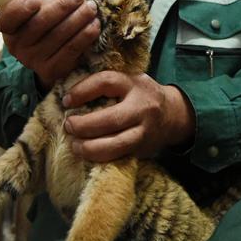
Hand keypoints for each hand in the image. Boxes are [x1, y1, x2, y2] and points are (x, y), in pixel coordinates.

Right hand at [0, 0, 99, 89]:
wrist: (48, 56)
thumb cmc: (42, 19)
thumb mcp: (37, 1)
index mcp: (7, 27)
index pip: (5, 19)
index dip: (18, 9)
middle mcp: (16, 46)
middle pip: (38, 26)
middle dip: (61, 8)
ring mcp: (33, 61)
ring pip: (58, 38)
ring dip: (78, 20)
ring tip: (91, 7)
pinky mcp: (51, 70)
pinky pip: (70, 52)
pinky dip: (84, 36)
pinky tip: (94, 25)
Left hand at [62, 71, 195, 161]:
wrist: (173, 114)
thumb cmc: (141, 95)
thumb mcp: (129, 81)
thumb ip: (106, 85)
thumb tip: (69, 96)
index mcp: (134, 85)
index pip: (106, 82)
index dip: (82, 91)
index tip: (66, 101)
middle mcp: (142, 108)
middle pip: (111, 119)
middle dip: (85, 125)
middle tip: (69, 126)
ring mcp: (144, 132)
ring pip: (117, 144)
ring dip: (91, 148)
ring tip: (75, 146)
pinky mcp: (143, 149)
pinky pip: (120, 157)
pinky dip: (101, 158)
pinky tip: (88, 156)